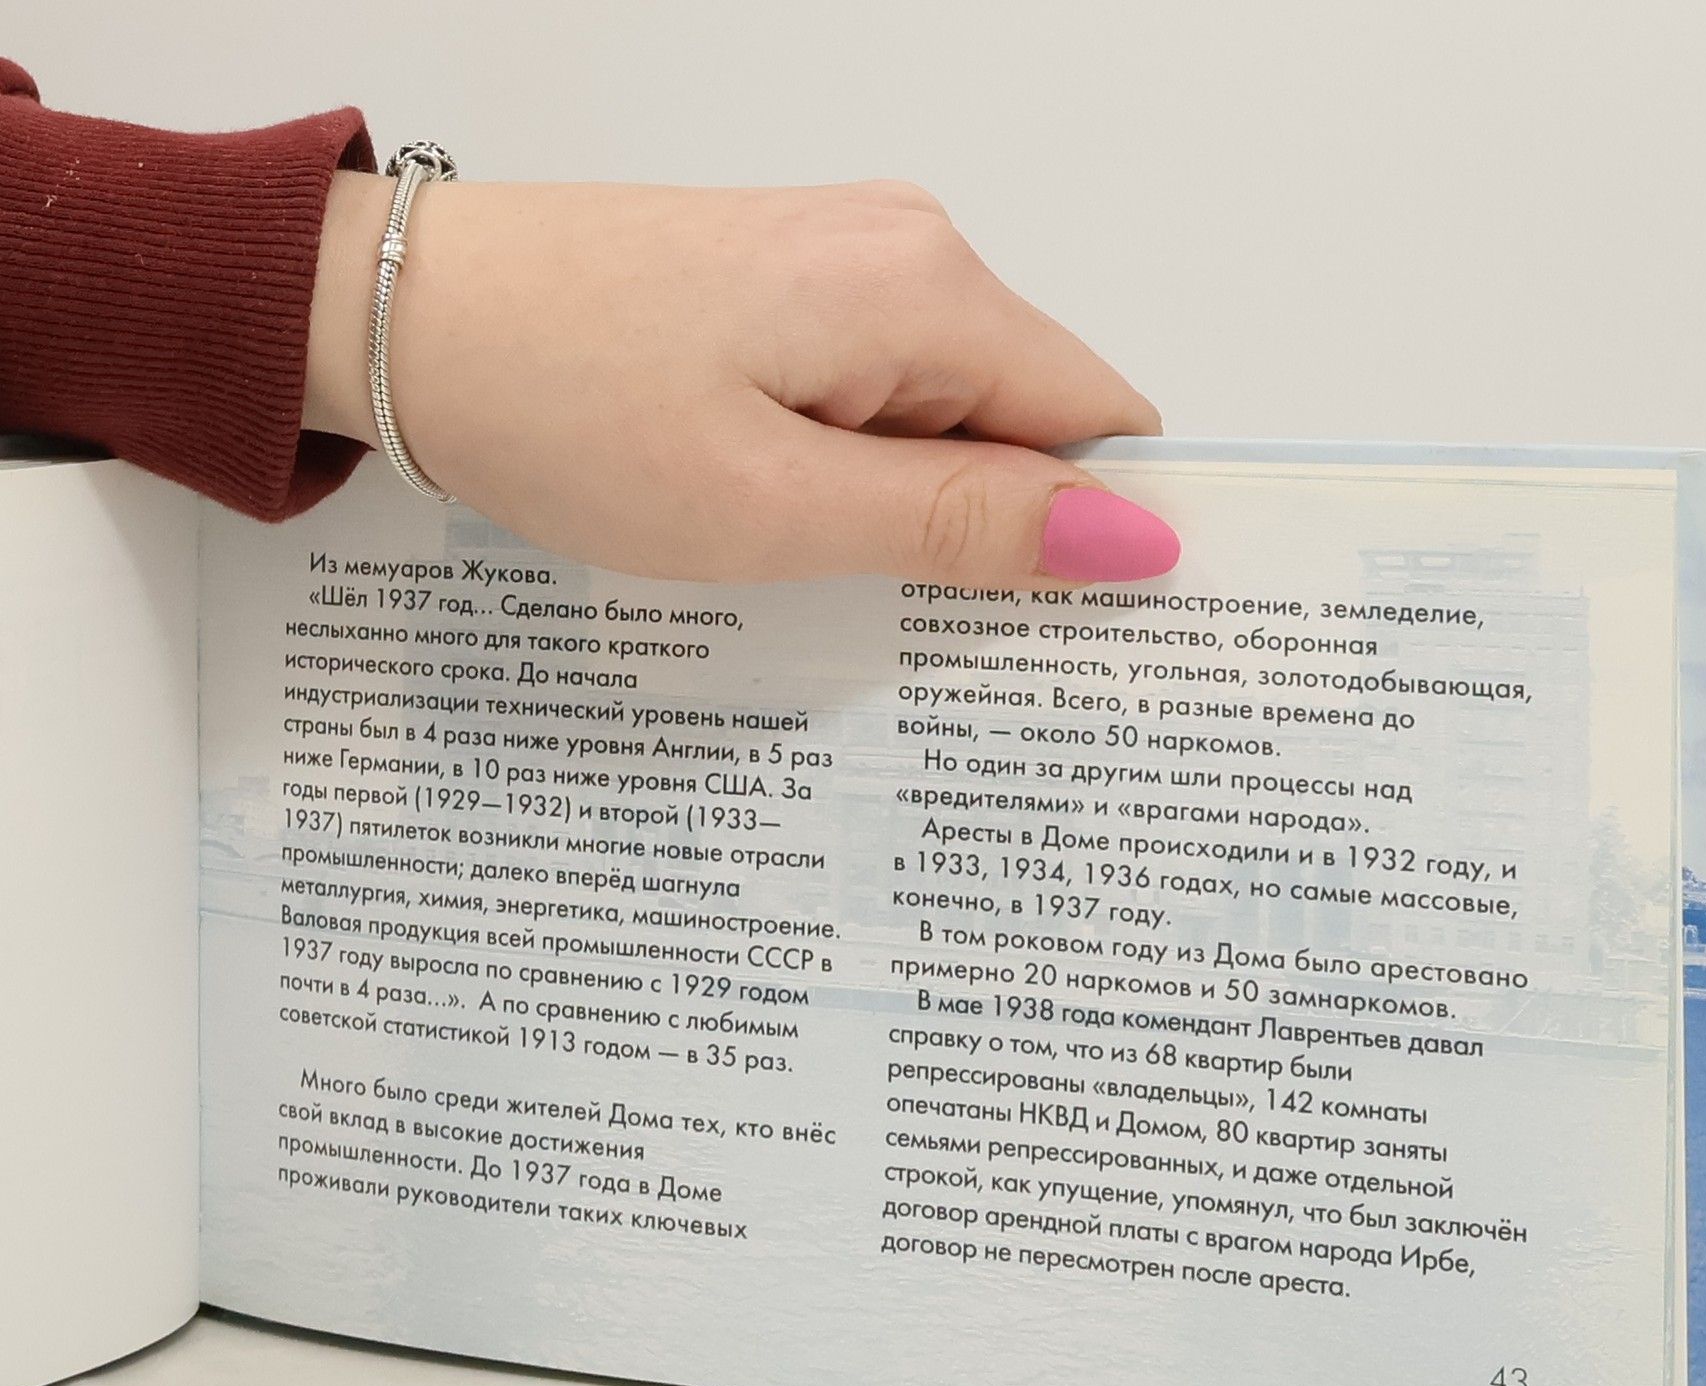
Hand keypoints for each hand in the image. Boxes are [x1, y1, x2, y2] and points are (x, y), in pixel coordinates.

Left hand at [303, 172, 1177, 586]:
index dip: (1100, 534)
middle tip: (899, 624)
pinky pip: (878, 394)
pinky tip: (786, 520)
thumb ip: (961, 525)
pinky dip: (856, 471)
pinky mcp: (789, 285)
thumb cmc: (566, 407)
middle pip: (1030, 423)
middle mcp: (908, 250)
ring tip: (816, 573)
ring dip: (911, 510)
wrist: (400, 317)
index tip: (1067, 640)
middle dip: (992, 533)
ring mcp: (845, 260)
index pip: (1102, 424)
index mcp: (928, 291)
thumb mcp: (776, 505)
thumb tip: (1129, 541)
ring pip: (949, 417)